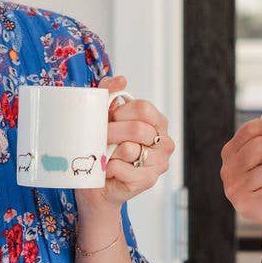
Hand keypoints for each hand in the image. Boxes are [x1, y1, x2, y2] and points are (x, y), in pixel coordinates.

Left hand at [81, 74, 175, 209]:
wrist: (97, 183)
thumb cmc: (104, 148)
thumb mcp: (105, 115)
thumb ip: (110, 92)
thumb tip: (121, 80)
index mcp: (158, 122)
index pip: (143, 108)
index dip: (121, 112)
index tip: (110, 119)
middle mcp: (164, 142)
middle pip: (137, 129)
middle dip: (111, 132)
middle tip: (100, 138)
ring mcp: (159, 163)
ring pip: (128, 150)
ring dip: (109, 152)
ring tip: (106, 156)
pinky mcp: (148, 180)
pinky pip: (122, 168)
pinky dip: (109, 169)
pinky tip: (109, 170)